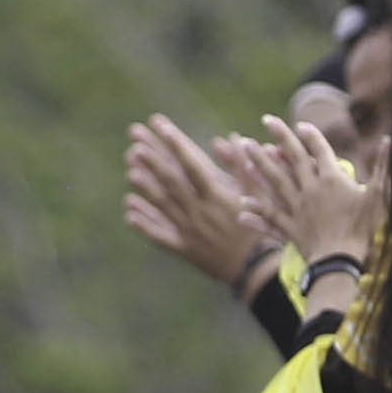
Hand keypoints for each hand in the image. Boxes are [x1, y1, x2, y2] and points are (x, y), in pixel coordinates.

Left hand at [121, 116, 272, 284]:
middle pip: (171, 180)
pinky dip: (144, 223)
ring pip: (162, 204)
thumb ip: (240, 165)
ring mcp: (190, 230)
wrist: (258, 268)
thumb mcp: (257, 193)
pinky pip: (160, 236)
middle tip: (134, 138)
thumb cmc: (262, 225)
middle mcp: (200, 210)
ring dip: (145, 186)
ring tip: (129, 169)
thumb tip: (226, 137)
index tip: (159, 123)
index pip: (191, 162)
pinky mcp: (185, 249)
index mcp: (218, 194)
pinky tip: (130, 210)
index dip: (174, 141)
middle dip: (152, 157)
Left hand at [226, 115, 379, 269]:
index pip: (320, 150)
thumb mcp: (380, 196)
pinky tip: (242, 201)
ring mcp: (297, 207)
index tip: (300, 125)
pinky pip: (270, 214)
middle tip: (266, 119)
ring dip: (259, 162)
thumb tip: (389, 141)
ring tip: (245, 146)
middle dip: (280, 137)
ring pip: (275, 180)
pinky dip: (256, 209)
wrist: (341, 260)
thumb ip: (384, 168)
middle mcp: (311, 188)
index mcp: (332, 179)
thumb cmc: (364, 229)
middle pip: (292, 158)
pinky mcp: (290, 226)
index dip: (311, 136)